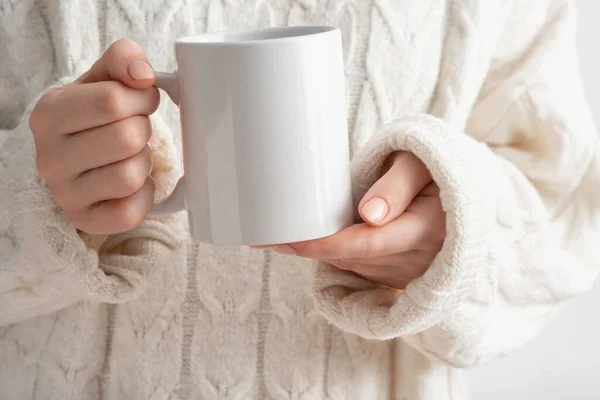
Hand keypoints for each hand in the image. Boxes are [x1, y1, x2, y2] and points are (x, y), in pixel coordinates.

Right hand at [30, 39, 158, 233]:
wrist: (78, 158)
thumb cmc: (94, 117)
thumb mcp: (103, 79)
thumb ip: (123, 59)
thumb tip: (143, 74)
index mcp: (49, 113)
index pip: (113, 100)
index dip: (142, 99)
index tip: (142, 101)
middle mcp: (49, 157)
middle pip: (127, 138)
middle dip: (144, 130)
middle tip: (134, 131)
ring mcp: (64, 193)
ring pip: (131, 175)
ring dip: (143, 163)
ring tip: (129, 157)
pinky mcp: (84, 220)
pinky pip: (131, 212)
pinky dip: (143, 196)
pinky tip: (132, 184)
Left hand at [272, 152, 445, 289]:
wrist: (461, 195)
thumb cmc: (436, 169)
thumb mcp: (422, 162)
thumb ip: (398, 184)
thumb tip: (368, 214)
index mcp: (423, 228)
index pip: (367, 243)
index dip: (325, 244)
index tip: (288, 239)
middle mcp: (414, 258)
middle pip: (350, 256)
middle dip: (306, 249)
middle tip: (261, 233)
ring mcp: (405, 271)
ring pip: (350, 264)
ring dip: (314, 252)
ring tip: (274, 235)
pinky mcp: (396, 274)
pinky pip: (356, 267)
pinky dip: (330, 254)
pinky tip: (306, 241)